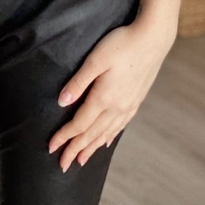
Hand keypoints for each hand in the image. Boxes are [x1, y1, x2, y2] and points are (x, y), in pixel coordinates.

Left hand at [47, 18, 174, 171]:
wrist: (153, 39)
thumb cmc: (122, 44)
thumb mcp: (96, 59)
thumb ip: (79, 82)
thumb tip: (62, 102)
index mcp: (104, 98)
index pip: (79, 124)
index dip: (64, 137)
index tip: (52, 147)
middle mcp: (117, 107)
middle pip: (92, 134)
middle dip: (75, 149)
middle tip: (63, 165)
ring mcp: (128, 106)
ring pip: (106, 133)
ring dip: (92, 147)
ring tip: (81, 160)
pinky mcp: (136, 101)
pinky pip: (120, 126)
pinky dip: (109, 137)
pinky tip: (106, 142)